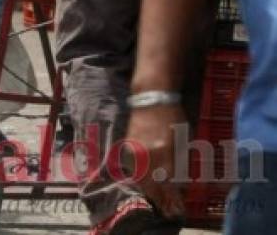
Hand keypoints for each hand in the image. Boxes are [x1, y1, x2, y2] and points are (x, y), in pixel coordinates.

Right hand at [126, 104, 187, 219]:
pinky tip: (146, 186)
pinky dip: (141, 180)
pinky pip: (134, 169)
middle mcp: (148, 153)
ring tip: (157, 202)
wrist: (151, 99)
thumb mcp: (182, 140)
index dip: (173, 198)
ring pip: (141, 178)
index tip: (178, 209)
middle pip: (152, 184)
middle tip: (168, 211)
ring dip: (149, 192)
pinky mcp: (128, 147)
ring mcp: (136, 150)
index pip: (168, 182)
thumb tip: (177, 182)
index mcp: (164, 151)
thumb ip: (179, 161)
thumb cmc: (173, 117)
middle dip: (160, 200)